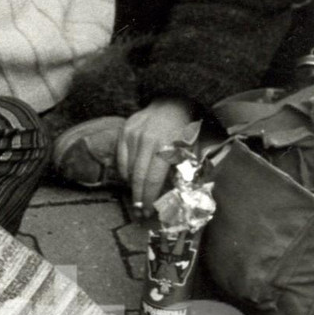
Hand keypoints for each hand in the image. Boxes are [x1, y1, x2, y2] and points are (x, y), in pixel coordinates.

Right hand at [118, 98, 198, 214]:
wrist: (172, 102)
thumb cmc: (185, 128)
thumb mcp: (192, 148)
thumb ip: (184, 169)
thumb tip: (176, 195)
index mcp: (167, 145)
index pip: (153, 179)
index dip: (150, 198)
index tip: (148, 212)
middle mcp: (148, 140)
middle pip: (138, 177)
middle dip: (138, 198)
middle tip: (139, 212)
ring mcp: (134, 135)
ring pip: (129, 170)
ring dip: (133, 186)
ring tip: (137, 197)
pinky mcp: (125, 132)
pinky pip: (121, 160)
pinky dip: (126, 172)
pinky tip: (132, 178)